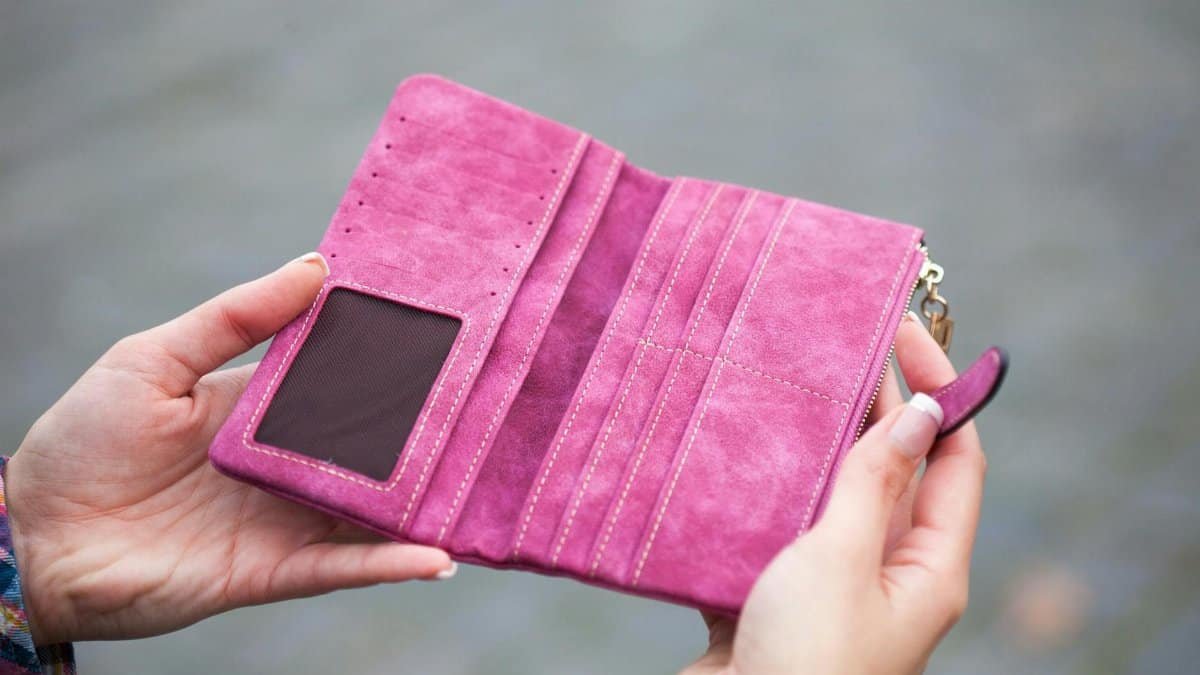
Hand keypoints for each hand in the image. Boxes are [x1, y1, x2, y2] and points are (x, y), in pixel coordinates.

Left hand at [5, 253, 453, 644]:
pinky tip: (437, 556)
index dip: (392, 360)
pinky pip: (342, 566)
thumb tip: (317, 266)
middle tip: (495, 407)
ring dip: (424, 502)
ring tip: (484, 484)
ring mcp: (285, 517)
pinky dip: (390, 563)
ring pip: (372, 507)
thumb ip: (236, 318)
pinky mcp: (274, 570)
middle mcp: (287, 462)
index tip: (450, 332)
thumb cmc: (82, 439)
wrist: (33, 539)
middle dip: (427, 431)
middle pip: (372, 445)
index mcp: (263, 406)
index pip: (344, 379)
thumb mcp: (155, 357)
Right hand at [683, 315, 985, 674]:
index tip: (902, 331)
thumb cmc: (805, 663)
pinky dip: (757, 490)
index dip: (940, 389)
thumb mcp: (840, 560)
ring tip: (780, 383)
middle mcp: (886, 570)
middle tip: (833, 343)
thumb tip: (922, 412)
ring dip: (807, 444)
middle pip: (890, 468)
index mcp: (927, 566)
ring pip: (827, 494)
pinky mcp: (774, 594)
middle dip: (867, 406)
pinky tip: (732, 456)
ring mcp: (830, 583)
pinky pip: (775, 526)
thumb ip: (873, 484)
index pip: (954, 456)